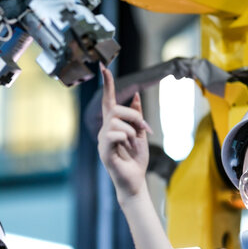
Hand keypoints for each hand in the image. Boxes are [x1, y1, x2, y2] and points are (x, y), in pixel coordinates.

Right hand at [97, 65, 151, 200]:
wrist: (136, 181)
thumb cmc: (136, 160)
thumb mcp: (140, 134)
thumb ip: (137, 116)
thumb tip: (136, 96)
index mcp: (112, 125)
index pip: (108, 101)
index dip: (107, 84)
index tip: (104, 67)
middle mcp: (104, 131)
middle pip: (115, 109)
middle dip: (134, 115)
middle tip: (145, 128)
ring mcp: (102, 141)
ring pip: (116, 121)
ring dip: (132, 130)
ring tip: (135, 143)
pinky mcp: (104, 151)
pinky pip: (114, 134)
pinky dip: (126, 138)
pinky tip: (128, 148)